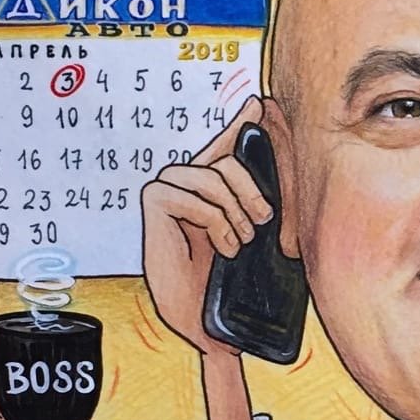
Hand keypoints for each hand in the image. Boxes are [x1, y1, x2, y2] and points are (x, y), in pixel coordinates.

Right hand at [140, 96, 273, 353]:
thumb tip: (265, 151)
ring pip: (215, 178)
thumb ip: (256, 193)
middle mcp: (186, 179)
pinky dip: (217, 225)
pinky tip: (222, 248)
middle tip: (262, 223)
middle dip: (253, 192)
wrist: (202, 315)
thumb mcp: (252, 228)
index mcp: (210, 184)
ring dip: (235, 215)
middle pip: (228, 161)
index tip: (259, 104)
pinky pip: (196, 197)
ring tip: (238, 243)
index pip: (226, 143)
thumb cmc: (226, 275)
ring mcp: (168, 186)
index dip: (241, 122)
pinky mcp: (155, 199)